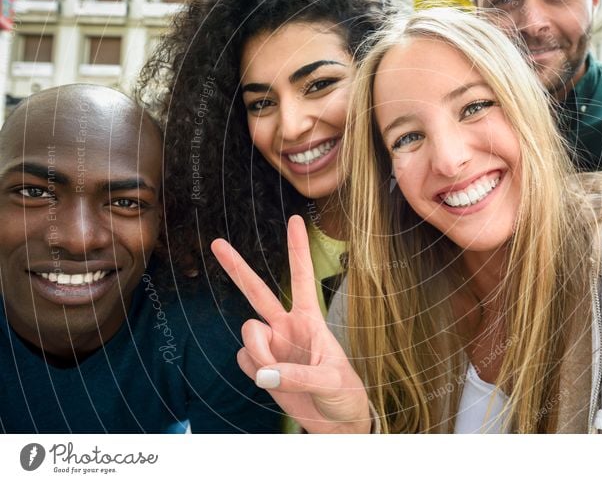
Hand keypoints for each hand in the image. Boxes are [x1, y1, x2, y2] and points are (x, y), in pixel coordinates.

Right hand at [211, 215, 370, 433]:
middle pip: (257, 291)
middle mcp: (287, 326)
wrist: (336, 424)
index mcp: (310, 319)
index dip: (297, 249)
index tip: (295, 219)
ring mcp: (272, 346)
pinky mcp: (260, 367)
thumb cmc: (343, 393)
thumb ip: (297, 376)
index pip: (302, 277)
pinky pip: (243, 361)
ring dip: (259, 354)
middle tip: (216, 242)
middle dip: (237, 267)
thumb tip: (264, 375)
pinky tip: (270, 380)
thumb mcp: (330, 381)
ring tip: (279, 373)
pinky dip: (254, 371)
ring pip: (247, 334)